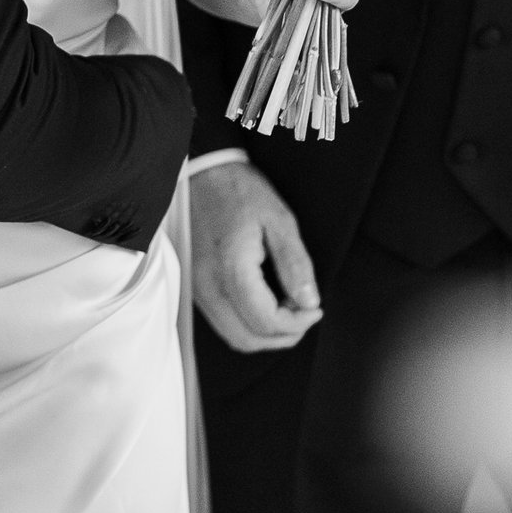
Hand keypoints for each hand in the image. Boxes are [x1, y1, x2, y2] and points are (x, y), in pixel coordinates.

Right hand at [189, 155, 323, 354]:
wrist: (202, 174)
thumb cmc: (238, 191)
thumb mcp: (279, 220)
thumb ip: (295, 264)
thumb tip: (309, 301)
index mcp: (231, 269)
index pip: (266, 321)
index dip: (297, 324)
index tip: (315, 309)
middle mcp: (208, 286)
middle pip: (247, 339)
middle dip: (282, 336)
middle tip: (304, 314)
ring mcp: (198, 289)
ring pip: (233, 335)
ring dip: (265, 331)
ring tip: (287, 306)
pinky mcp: (196, 287)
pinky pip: (223, 321)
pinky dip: (248, 322)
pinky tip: (265, 300)